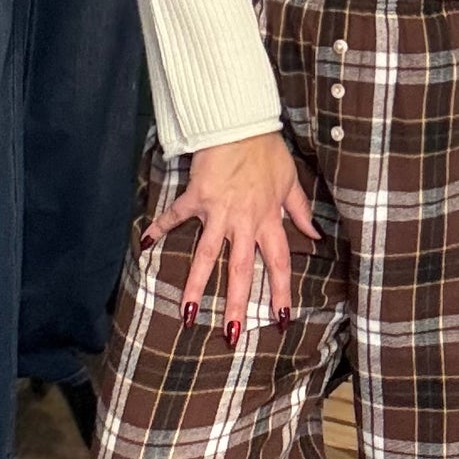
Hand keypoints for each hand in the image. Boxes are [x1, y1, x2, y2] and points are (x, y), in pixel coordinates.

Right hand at [140, 129, 318, 342]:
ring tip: (188, 314)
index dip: (280, 292)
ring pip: (207, 255)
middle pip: (241, 270)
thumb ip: (299, 211)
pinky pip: (176, 216)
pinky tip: (144, 243)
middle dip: (237, 304)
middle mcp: (243, 221)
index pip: (278, 263)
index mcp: (268, 219)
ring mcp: (218, 211)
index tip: (280, 319)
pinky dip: (159, 227)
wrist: (240, 123)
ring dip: (197, 285)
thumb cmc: (266, 150)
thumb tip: (315, 235)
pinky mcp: (196, 197)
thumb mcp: (290, 181)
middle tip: (232, 335)